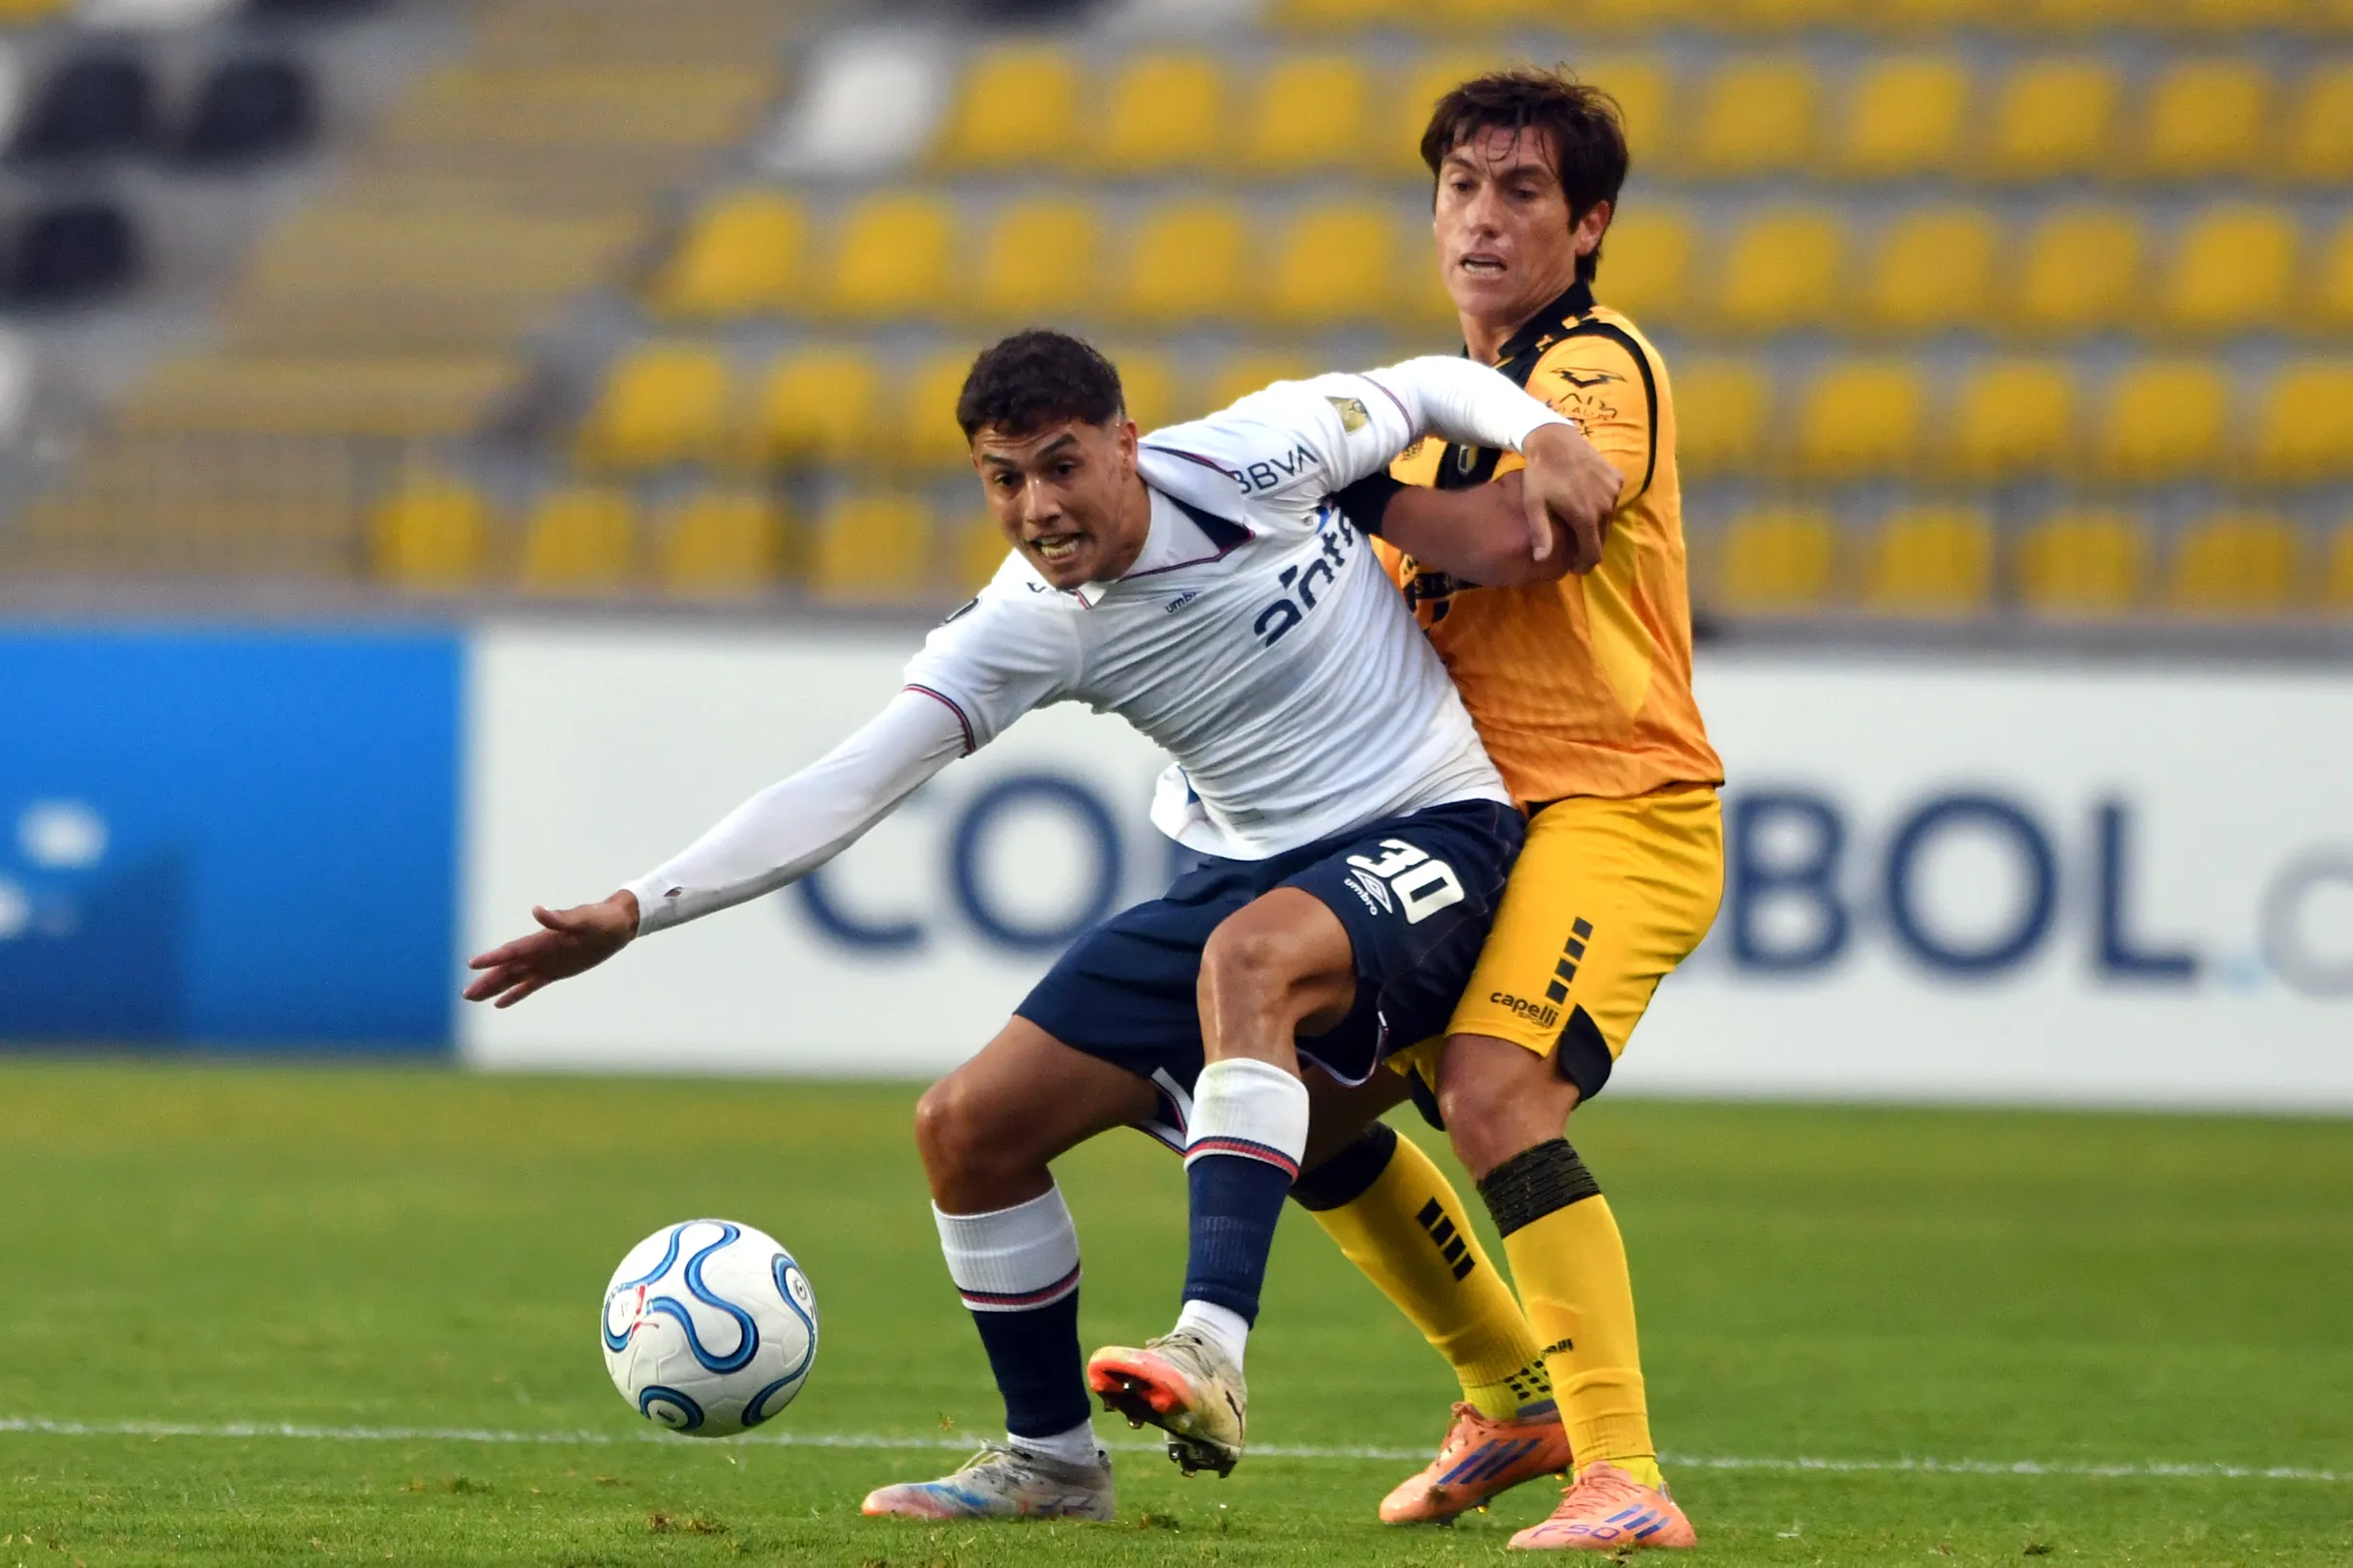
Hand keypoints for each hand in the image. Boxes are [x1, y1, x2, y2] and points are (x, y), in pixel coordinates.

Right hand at [463, 891, 639, 1008]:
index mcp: (543, 940)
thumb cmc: (602, 920)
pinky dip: (515, 994)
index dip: (493, 958)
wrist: (617, 925)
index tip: (472, 964)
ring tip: (471, 997)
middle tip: (465, 994)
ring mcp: (546, 962)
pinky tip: (499, 1003)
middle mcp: (540, 952)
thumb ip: (561, 918)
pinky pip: (530, 985)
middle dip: (487, 980)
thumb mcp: (585, 919)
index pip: (513, 950)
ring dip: (493, 988)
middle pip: (507, 968)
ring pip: (514, 978)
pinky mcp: (555, 972)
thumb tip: (537, 910)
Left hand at [1520, 422, 1622, 574]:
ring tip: (1577, 522)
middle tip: (1572, 545)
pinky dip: (1602, 506)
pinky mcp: (1617, 478)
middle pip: (1602, 538)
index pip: (1593, 553)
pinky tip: (1586, 500)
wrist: (1554, 440)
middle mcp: (1606, 506)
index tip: (1573, 567)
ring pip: (1608, 520)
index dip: (1584, 565)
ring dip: (1595, 525)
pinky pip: (1612, 501)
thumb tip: (1542, 560)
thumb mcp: (1535, 505)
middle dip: (1588, 545)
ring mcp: (1614, 491)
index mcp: (1586, 517)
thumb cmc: (1540, 475)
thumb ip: (1541, 533)